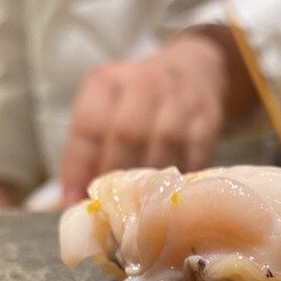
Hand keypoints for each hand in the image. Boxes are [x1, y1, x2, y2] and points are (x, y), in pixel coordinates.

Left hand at [61, 33, 233, 205]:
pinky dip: (177, 184)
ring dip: (148, 185)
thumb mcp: (108, 108)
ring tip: (138, 209)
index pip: (89, 125)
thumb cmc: (140, 101)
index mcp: (108, 82)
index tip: (74, 201)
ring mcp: (179, 101)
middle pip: (127, 136)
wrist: (195, 71)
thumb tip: (74, 199)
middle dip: (115, 178)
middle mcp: (144, 84)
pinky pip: (191, 159)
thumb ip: (90, 147)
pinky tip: (168, 198)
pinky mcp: (206, 121)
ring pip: (161, 149)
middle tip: (111, 209)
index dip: (79, 167)